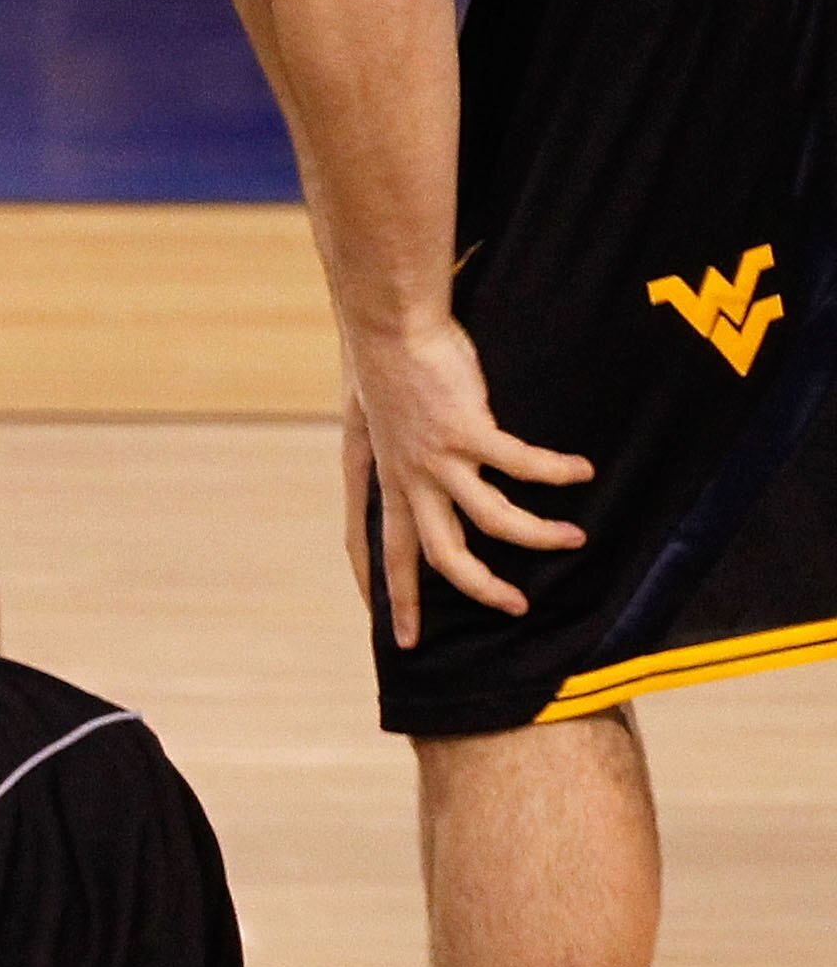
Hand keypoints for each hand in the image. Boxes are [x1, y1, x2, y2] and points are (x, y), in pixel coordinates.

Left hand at [347, 315, 592, 648]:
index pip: (391, 553)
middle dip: (480, 589)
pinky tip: (584, 471)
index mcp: (392, 482)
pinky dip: (555, 471)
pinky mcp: (468, 430)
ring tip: (574, 539)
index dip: (398, 597)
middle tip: (516, 608)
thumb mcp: (382, 424)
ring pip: (492, 520)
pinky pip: (521, 465)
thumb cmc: (389, 367)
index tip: (404, 638)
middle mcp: (413, 480)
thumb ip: (403, 452)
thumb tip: (425, 462)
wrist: (389, 329)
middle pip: (443, 555)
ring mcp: (439, 458)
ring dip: (537, 535)